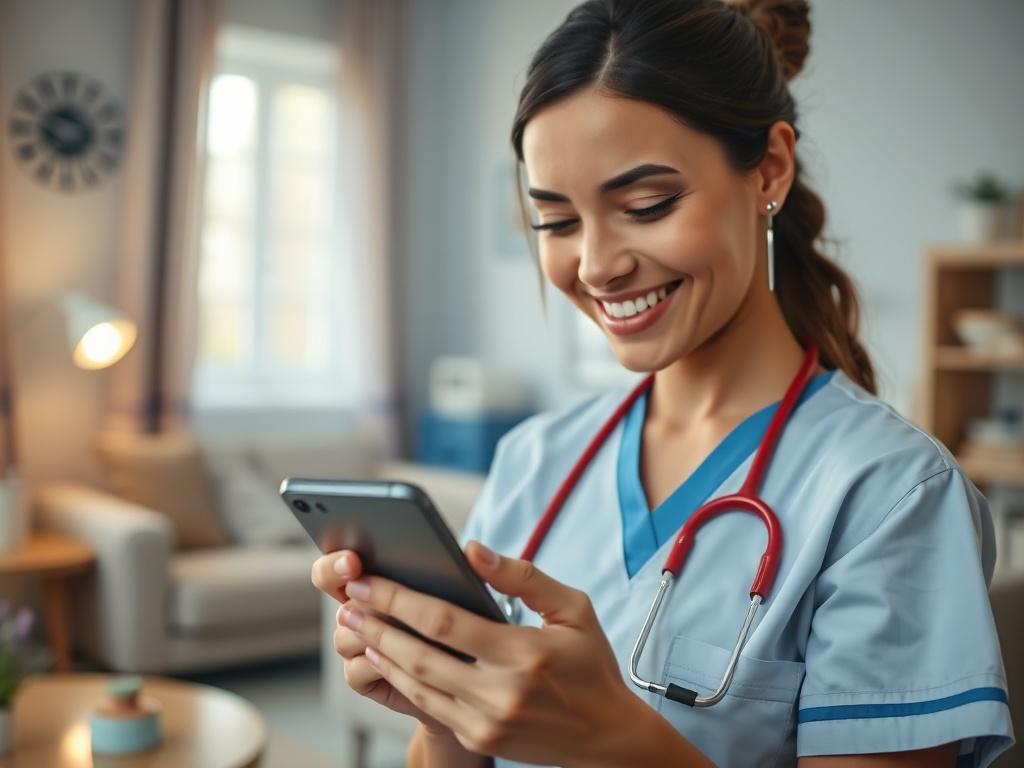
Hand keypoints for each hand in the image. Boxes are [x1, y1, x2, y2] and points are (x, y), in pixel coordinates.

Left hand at [338, 540, 643, 765]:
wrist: (606, 737)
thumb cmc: (590, 665)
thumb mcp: (573, 609)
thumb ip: (522, 576)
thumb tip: (471, 549)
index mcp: (525, 653)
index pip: (445, 622)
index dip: (398, 600)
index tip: (367, 580)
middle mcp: (502, 692)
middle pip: (419, 655)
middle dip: (376, 624)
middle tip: (346, 600)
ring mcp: (487, 721)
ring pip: (416, 684)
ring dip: (379, 652)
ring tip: (354, 624)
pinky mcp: (479, 737)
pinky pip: (427, 705)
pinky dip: (398, 679)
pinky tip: (382, 657)